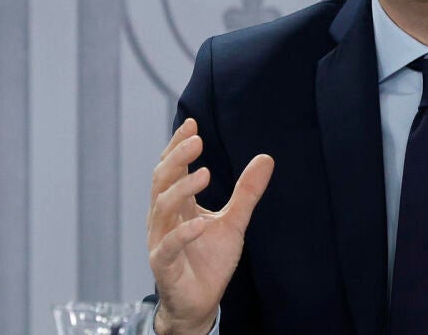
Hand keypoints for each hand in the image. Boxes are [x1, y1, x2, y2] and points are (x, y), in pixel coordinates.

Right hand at [147, 118, 273, 334]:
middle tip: (196, 141)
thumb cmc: (210, 260)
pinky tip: (201, 224)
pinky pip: (168, 246)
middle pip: (161, 181)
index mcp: (177, 205)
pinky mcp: (163, 265)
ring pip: (162, 208)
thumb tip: (267, 158)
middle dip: (176, 159)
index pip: (171, 169)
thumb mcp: (234, 221)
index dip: (177, 146)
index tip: (192, 125)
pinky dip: (183, 234)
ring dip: (182, 189)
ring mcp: (160, 241)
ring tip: (204, 174)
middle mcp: (164, 219)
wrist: (200, 302)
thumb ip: (247, 192)